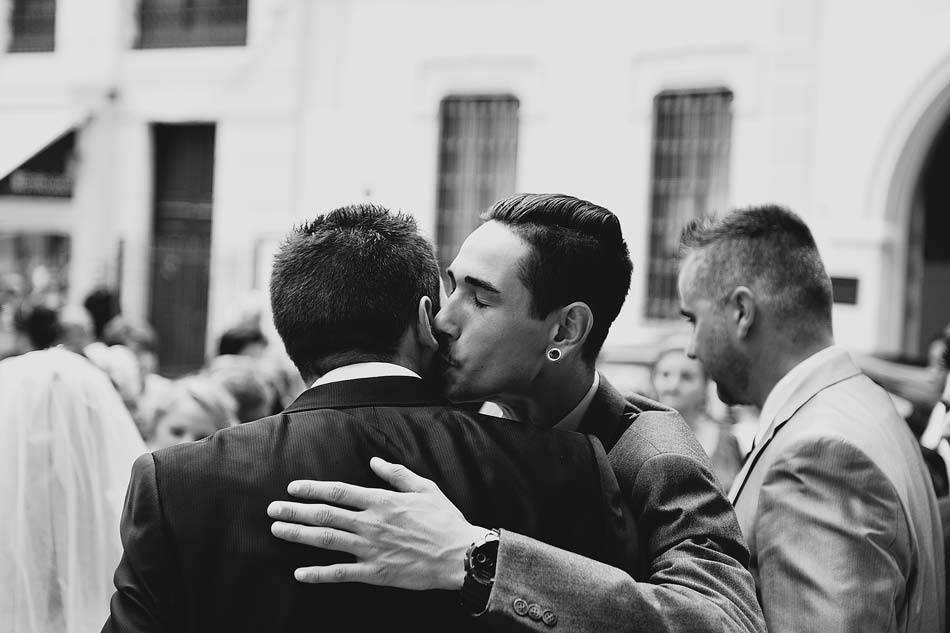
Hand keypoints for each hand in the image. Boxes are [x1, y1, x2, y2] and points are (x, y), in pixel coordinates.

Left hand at [267, 457, 486, 589]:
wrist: (460, 554)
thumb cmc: (444, 519)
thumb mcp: (424, 487)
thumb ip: (396, 473)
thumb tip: (374, 461)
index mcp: (381, 501)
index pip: (338, 491)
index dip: (312, 488)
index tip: (292, 487)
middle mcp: (370, 523)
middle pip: (324, 514)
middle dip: (294, 510)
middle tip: (272, 508)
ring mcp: (370, 549)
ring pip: (326, 539)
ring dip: (298, 533)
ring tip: (276, 529)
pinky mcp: (375, 572)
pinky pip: (341, 573)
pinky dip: (318, 574)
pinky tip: (299, 572)